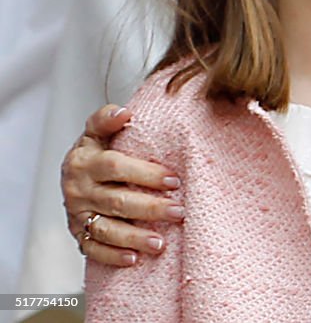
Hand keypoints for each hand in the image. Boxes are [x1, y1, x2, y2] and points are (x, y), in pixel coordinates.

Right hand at [63, 105, 183, 266]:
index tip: (174, 180)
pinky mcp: (77, 234)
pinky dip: (113, 256)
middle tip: (179, 212)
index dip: (145, 173)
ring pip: (107, 229)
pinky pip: (93, 249)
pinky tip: (134, 259)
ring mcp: (77, 215)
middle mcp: (78, 190)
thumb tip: (125, 112)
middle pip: (117, 201)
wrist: (72, 173)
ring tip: (161, 243)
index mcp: (84, 162)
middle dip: (150, 208)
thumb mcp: (96, 130)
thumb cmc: (95, 149)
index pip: (116, 167)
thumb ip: (106, 118)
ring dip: (135, 237)